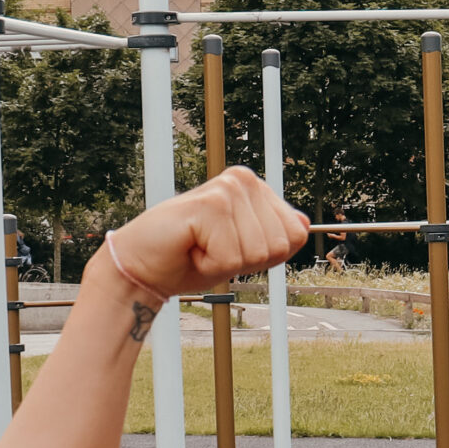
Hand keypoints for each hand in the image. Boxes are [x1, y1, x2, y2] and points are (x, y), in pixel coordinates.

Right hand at [96, 167, 309, 301]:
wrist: (144, 266)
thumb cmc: (191, 257)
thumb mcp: (244, 250)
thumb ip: (274, 236)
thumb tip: (304, 224)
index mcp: (255, 187)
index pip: (295, 236)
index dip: (264, 256)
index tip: (231, 247)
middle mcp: (244, 181)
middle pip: (280, 245)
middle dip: (247, 260)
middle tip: (212, 249)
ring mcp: (227, 190)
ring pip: (258, 253)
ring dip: (227, 263)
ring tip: (200, 247)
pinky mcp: (210, 205)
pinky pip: (232, 258)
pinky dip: (211, 265)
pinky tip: (190, 248)